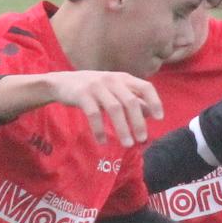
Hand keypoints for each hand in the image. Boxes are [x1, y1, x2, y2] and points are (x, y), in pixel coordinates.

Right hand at [44, 70, 162, 146]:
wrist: (62, 82)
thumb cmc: (94, 89)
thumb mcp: (114, 91)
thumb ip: (132, 99)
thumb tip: (150, 113)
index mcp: (123, 78)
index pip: (145, 86)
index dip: (154, 101)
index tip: (159, 118)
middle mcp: (112, 79)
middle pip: (131, 102)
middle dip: (138, 122)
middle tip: (142, 139)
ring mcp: (96, 86)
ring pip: (114, 109)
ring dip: (123, 128)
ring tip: (128, 144)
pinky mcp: (82, 94)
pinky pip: (94, 114)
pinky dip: (100, 130)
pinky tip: (103, 142)